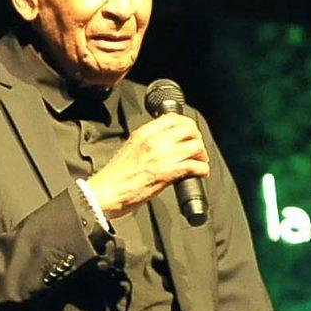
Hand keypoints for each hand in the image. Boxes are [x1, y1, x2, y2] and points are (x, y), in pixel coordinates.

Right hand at [86, 112, 208, 218]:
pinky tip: (200, 174)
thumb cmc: (116, 176)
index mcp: (144, 133)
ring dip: (202, 155)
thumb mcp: (130, 148)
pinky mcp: (169, 172)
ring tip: (200, 162)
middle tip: (197, 149)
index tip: (190, 133)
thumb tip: (164, 143)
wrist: (107, 192)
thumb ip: (147, 142)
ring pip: (195, 146)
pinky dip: (202, 170)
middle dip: (197, 138)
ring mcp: (163, 156)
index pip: (173, 118)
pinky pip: (195, 166)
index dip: (187, 124)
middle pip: (189, 129)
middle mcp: (155, 141)